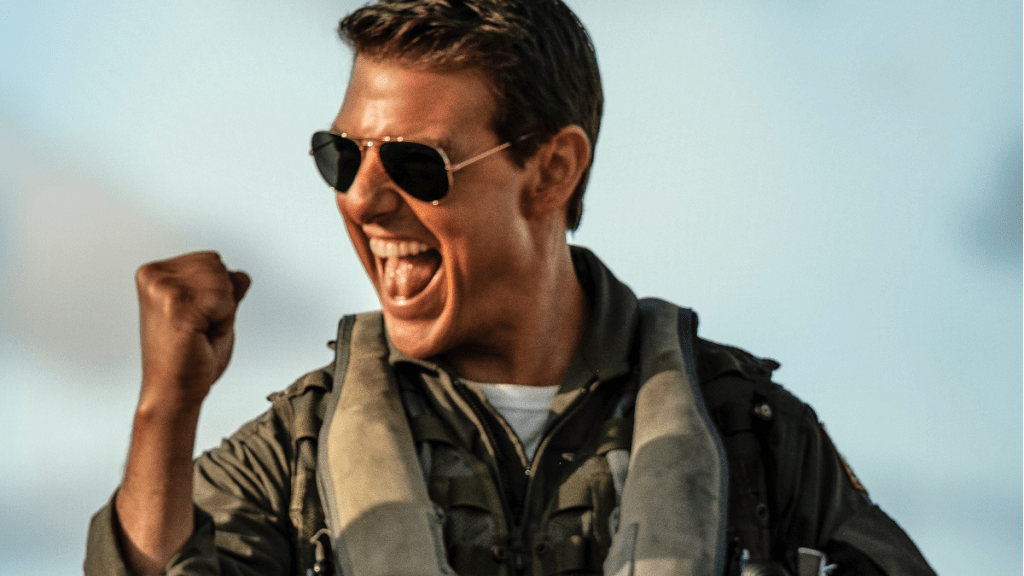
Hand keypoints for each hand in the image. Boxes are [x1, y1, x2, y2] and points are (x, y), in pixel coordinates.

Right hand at [135, 251, 250, 411]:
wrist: (175, 391)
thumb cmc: (189, 358)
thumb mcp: (213, 313)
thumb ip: (225, 289)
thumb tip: (240, 275)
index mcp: (155, 274)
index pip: (211, 260)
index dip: (218, 292)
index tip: (196, 318)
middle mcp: (153, 276)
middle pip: (218, 265)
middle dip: (221, 298)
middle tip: (200, 327)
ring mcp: (161, 287)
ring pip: (222, 279)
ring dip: (222, 310)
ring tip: (199, 331)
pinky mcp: (174, 302)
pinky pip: (223, 298)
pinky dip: (222, 319)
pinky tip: (200, 334)